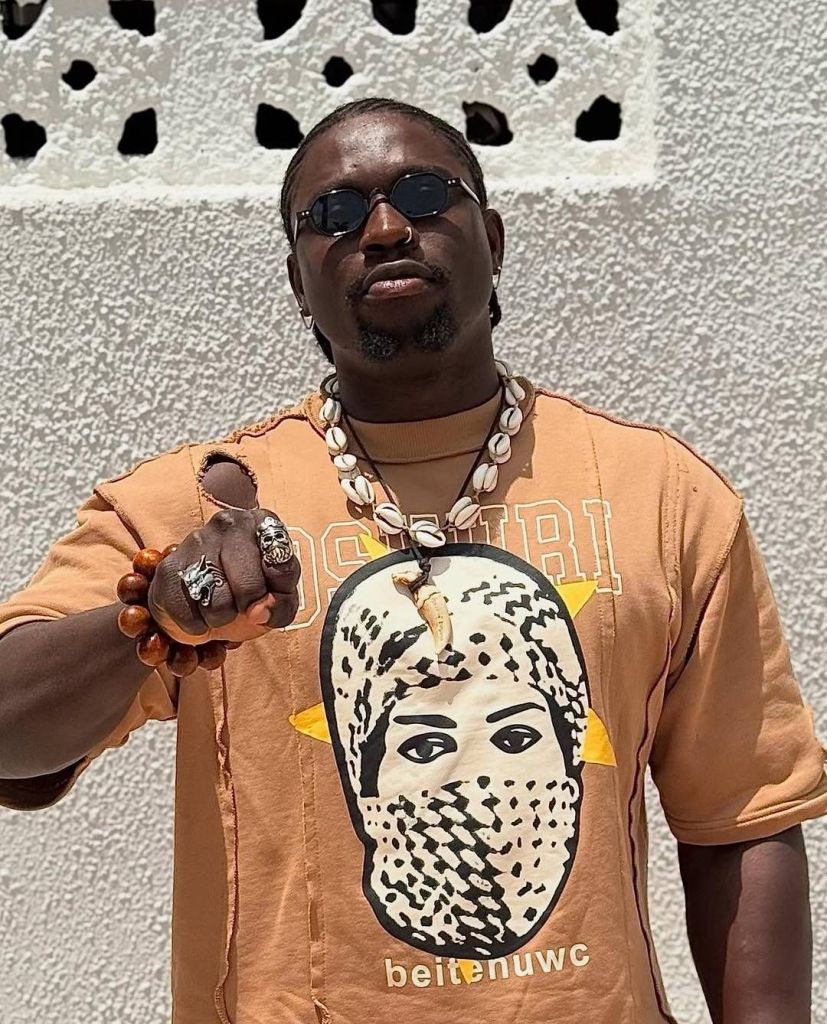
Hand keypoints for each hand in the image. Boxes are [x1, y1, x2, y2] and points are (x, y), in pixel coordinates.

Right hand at [147, 507, 299, 644]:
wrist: (206, 598)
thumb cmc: (250, 591)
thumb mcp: (279, 597)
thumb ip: (280, 605)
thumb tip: (257, 612)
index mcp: (263, 522)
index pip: (281, 565)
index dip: (277, 592)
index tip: (268, 595)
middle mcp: (228, 523)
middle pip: (248, 585)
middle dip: (248, 606)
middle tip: (242, 604)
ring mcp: (195, 541)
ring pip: (216, 601)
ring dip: (221, 617)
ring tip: (221, 606)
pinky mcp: (168, 566)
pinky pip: (186, 612)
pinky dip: (196, 624)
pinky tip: (199, 612)